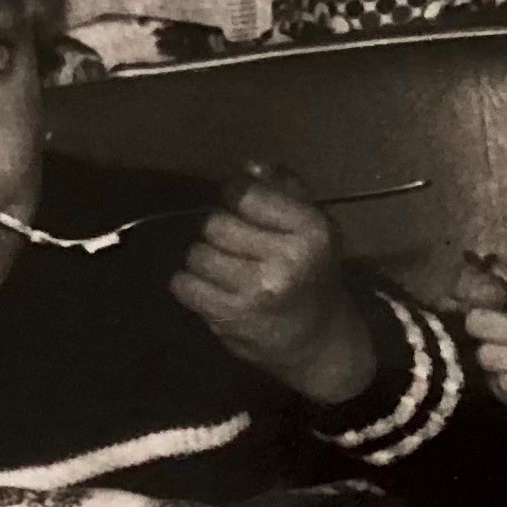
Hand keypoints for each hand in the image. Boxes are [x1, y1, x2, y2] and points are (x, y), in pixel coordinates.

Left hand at [172, 165, 381, 405]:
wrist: (321, 342)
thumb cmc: (314, 275)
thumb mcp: (314, 226)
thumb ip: (284, 189)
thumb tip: (248, 164)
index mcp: (311, 229)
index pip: (245, 193)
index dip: (233, 196)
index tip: (238, 207)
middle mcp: (287, 258)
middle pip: (215, 224)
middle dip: (219, 233)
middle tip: (233, 246)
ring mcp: (258, 290)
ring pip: (197, 254)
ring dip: (204, 260)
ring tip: (224, 270)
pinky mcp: (232, 317)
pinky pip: (185, 285)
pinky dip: (190, 285)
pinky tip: (210, 289)